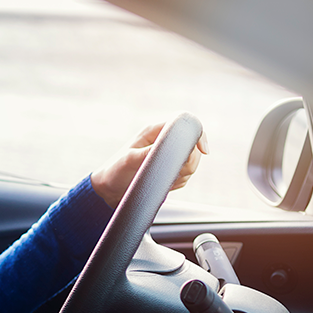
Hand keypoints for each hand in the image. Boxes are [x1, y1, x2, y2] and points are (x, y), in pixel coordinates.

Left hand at [90, 120, 208, 207]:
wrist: (109, 190)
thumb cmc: (115, 171)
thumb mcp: (131, 160)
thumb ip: (152, 152)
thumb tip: (173, 149)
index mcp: (154, 131)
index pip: (186, 122)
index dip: (198, 134)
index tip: (203, 151)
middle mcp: (164, 140)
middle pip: (194, 146)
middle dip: (188, 162)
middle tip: (170, 172)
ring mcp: (169, 155)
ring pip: (193, 162)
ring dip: (182, 174)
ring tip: (161, 179)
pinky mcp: (171, 169)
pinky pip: (186, 175)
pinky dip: (178, 182)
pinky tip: (162, 184)